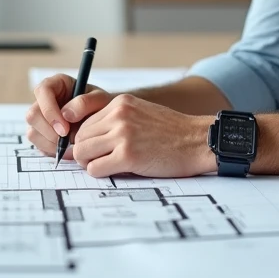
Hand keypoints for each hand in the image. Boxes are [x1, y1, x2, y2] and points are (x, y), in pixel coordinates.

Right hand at [24, 73, 112, 158]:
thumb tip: (66, 115)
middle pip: (32, 115)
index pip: (42, 91)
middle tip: (68, 141)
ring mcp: (40, 118)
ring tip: (70, 146)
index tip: (64, 129)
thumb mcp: (100, 99)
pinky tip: (67, 150)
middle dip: (49, 132)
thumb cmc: (101, 105)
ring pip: (32, 132)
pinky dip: (50, 151)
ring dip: (50, 143)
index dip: (50, 111)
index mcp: (56, 84)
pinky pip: (37, 144)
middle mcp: (44, 100)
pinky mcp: (41, 134)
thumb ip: (85, 103)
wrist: (105, 121)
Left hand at [72, 94, 214, 177]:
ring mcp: (123, 135)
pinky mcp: (128, 156)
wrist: (198, 141)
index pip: (85, 123)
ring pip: (83, 153)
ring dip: (91, 164)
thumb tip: (87, 140)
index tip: (96, 150)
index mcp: (120, 103)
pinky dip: (101, 173)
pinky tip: (116, 171)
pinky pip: (95, 169)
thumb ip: (116, 121)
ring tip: (108, 166)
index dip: (88, 140)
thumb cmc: (172, 132)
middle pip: (80, 138)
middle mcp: (119, 116)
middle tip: (100, 161)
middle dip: (86, 153)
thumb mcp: (141, 113)